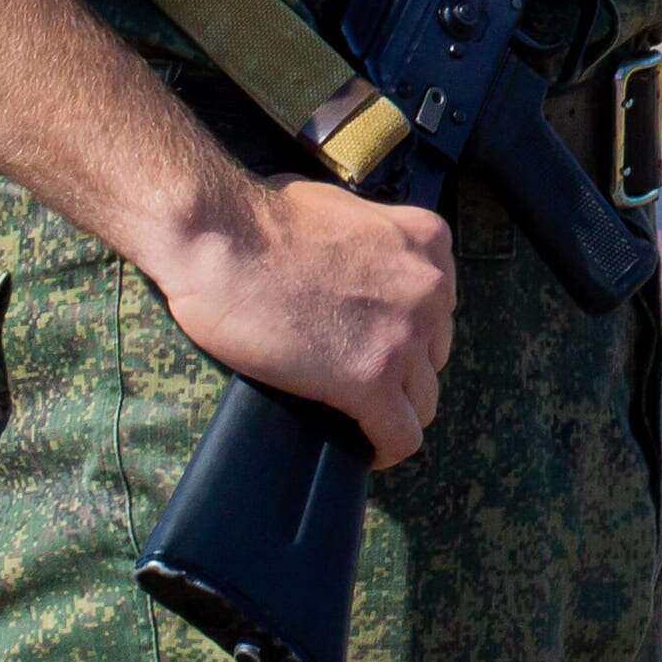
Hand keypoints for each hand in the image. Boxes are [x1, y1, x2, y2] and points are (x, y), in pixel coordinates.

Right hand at [148, 177, 460, 466]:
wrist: (223, 236)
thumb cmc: (260, 216)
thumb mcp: (341, 210)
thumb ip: (368, 241)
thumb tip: (355, 263)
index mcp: (426, 240)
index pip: (439, 306)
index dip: (408, 332)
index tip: (377, 347)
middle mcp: (430, 287)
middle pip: (433, 353)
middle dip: (402, 369)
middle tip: (357, 379)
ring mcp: (405, 335)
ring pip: (424, 400)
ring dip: (395, 412)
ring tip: (359, 419)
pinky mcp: (371, 379)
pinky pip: (401, 435)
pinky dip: (386, 448)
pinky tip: (367, 451)